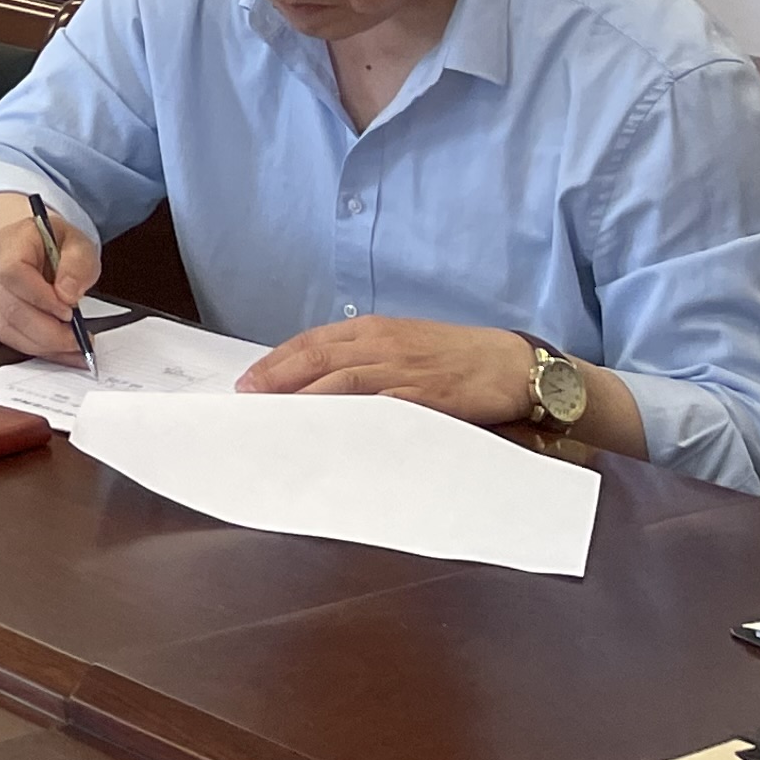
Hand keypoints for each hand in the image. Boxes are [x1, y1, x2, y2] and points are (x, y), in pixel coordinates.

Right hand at [0, 189, 98, 361]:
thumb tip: (68, 296)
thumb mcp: (76, 242)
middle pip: (10, 309)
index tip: (68, 310)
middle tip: (79, 339)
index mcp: (9, 244)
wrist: (28, 245)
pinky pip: (12, 338)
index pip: (12, 273)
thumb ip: (77, 264)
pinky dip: (39, 349)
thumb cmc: (52, 243)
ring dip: (44, 345)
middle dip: (49, 332)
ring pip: (8, 329)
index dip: (39, 297)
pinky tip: (61, 351)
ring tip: (74, 346)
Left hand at [239, 317, 539, 424]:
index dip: (276, 361)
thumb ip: (366, 356)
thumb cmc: (457, 356)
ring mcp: (402, 369)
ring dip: (303, 398)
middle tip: (247, 398)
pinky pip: (380, 406)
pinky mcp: (426, 396)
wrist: (513, 363)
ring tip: (275, 416)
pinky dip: (351, 416)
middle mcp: (381, 344)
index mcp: (373, 329)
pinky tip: (330, 430)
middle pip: (316, 358)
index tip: (249, 380)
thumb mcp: (404, 344)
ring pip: (340, 380)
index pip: (311, 342)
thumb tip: (322, 377)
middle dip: (276, 378)